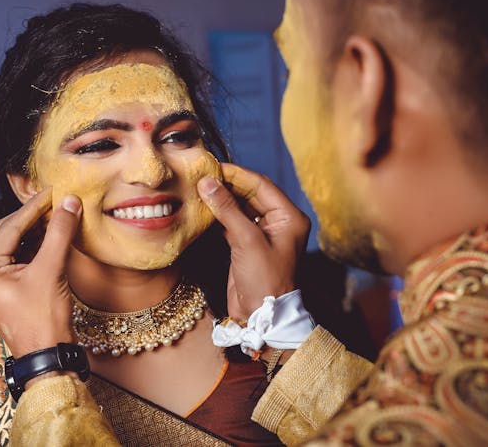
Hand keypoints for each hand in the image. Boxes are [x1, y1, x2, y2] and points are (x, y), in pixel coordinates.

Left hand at [0, 189, 81, 356]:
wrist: (48, 356)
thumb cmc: (45, 319)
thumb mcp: (52, 270)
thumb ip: (59, 232)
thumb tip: (69, 202)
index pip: (10, 227)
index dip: (35, 207)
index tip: (54, 190)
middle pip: (6, 234)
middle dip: (33, 217)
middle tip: (56, 201)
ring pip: (11, 246)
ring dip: (33, 232)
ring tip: (56, 216)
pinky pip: (14, 260)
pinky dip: (31, 248)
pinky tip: (49, 237)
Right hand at [197, 163, 309, 319]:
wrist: (262, 318)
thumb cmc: (265, 281)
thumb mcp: (247, 241)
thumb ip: (227, 210)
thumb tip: (208, 183)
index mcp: (289, 217)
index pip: (261, 185)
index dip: (236, 174)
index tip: (213, 167)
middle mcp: (278, 222)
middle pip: (249, 194)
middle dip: (226, 186)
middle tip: (202, 176)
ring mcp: (262, 234)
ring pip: (239, 208)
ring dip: (220, 200)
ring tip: (198, 189)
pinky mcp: (246, 245)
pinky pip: (231, 222)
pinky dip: (217, 216)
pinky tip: (201, 209)